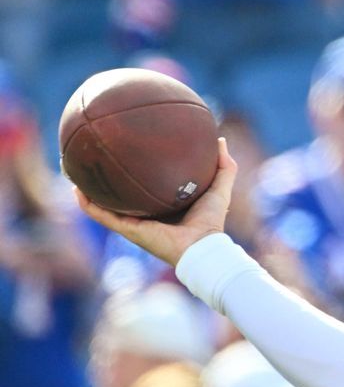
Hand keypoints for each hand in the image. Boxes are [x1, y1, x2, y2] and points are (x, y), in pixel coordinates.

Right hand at [75, 138, 237, 266]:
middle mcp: (146, 215)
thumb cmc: (212, 220)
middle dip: (108, 181)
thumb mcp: (220, 187)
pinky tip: (77, 190)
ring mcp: (134, 223)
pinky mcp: (128, 230)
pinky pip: (103, 216)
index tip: (129, 155)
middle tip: (96, 161)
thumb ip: (224, 166)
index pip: (146, 188)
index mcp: (163, 206)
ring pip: (105, 206)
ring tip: (75, 174)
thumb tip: (220, 140)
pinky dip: (89, 205)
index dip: (137, 173)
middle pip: (121, 196)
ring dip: (89, 192)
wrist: (202, 246)